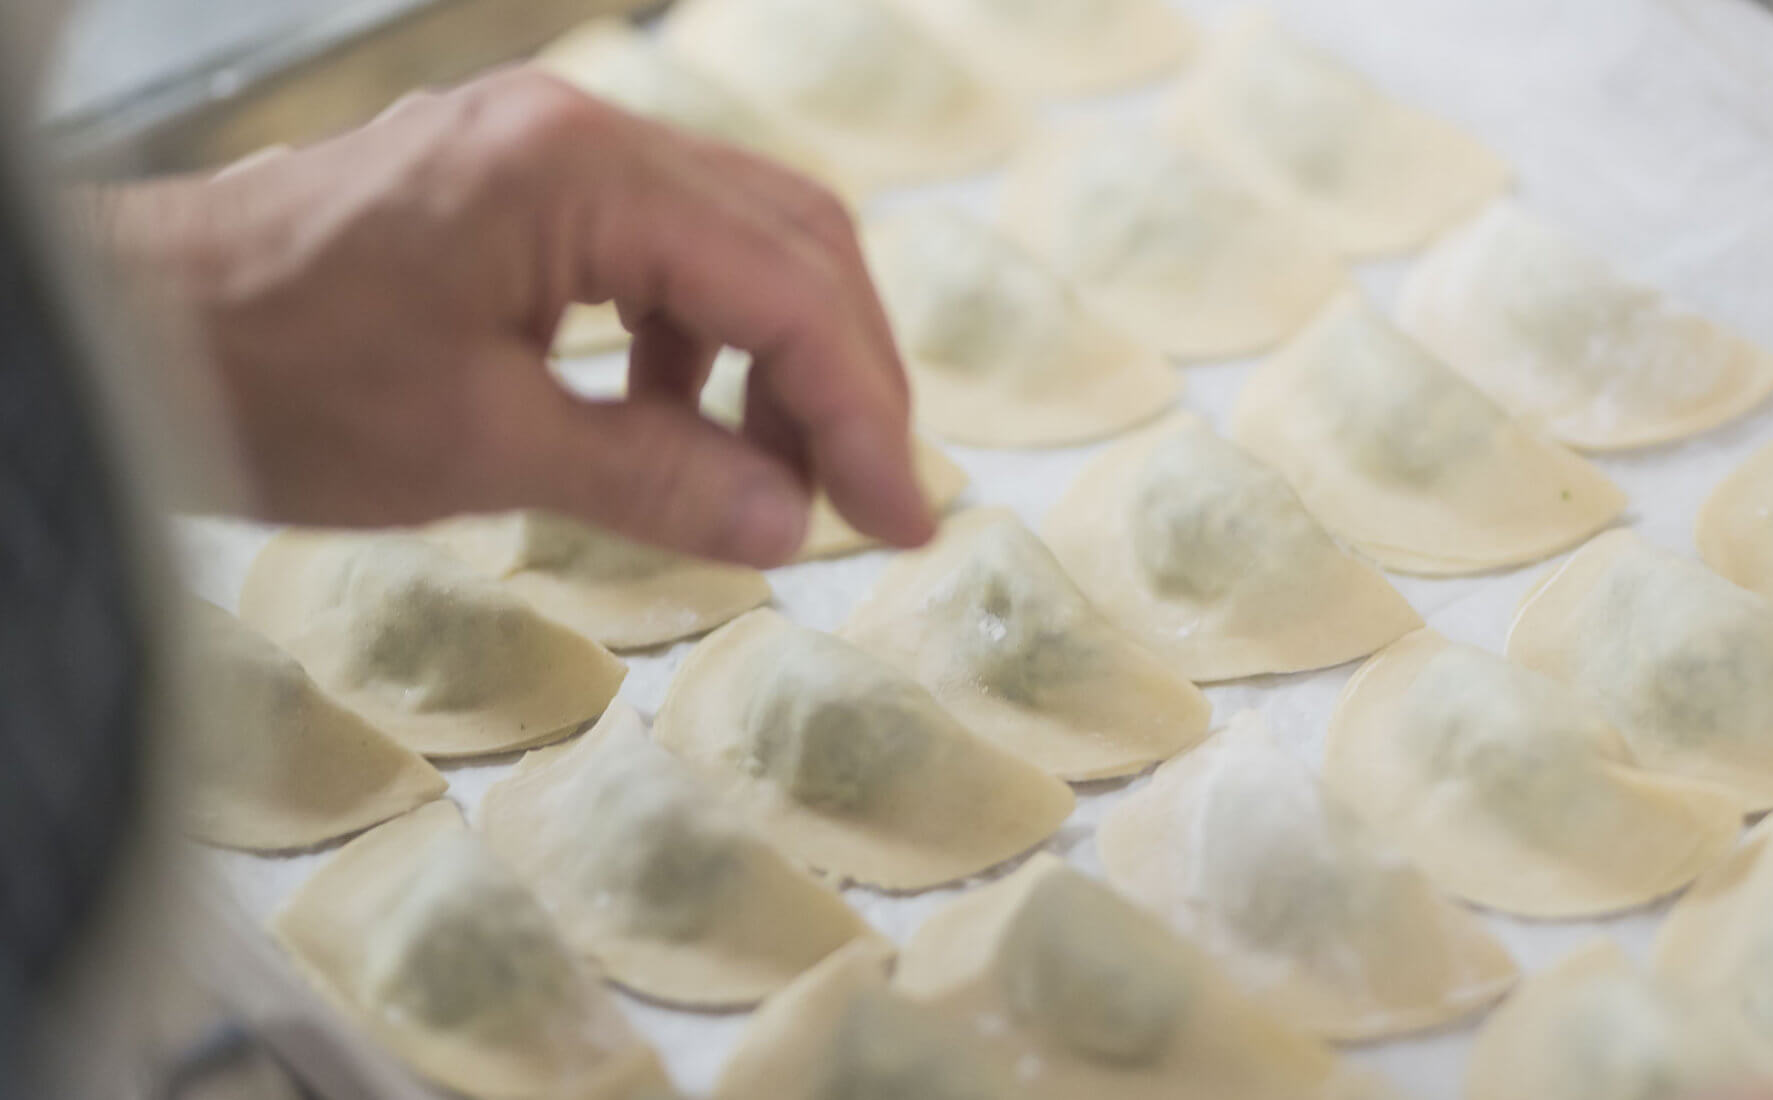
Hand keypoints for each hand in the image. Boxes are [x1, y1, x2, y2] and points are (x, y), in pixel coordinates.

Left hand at [100, 66, 930, 565]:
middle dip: (844, 372)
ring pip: (740, 236)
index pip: (782, 287)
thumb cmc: (268, 382)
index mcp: (575, 175)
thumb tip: (792, 523)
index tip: (905, 519)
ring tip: (780, 478)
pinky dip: (703, 341)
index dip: (861, 411)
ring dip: (783, 357)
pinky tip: (678, 420)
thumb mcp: (475, 450)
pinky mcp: (524, 181)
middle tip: (872, 496)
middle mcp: (581, 131)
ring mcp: (552, 147)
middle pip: (790, 236)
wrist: (126, 328)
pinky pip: (665, 248)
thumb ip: (655, 479)